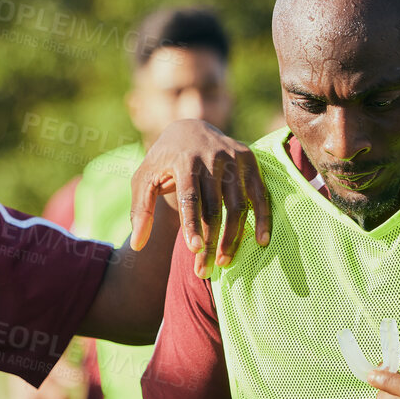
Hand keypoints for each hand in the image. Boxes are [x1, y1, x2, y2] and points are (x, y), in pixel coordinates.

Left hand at [129, 120, 269, 276]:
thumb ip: (140, 211)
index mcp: (184, 160)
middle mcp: (211, 157)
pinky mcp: (249, 161)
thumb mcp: (144, 179)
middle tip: (204, 271)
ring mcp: (233, 158)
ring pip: (237, 205)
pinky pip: (259, 194)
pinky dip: (262, 218)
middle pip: (214, 207)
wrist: (191, 128)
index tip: (193, 249)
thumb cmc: (163, 161)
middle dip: (209, 242)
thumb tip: (137, 245)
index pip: (190, 197)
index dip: (192, 224)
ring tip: (224, 262)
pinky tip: (261, 241)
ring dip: (233, 237)